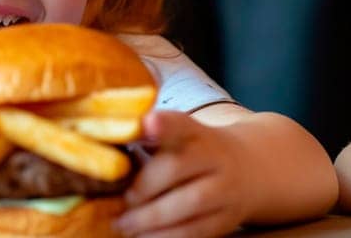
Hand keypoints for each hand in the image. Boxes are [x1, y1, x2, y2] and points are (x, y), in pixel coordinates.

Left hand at [116, 111, 248, 237]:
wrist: (251, 170)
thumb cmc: (197, 153)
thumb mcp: (182, 138)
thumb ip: (149, 139)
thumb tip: (99, 147)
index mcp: (197, 132)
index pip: (181, 123)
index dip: (165, 124)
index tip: (147, 123)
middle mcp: (216, 156)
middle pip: (178, 167)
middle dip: (144, 187)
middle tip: (119, 201)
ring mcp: (226, 188)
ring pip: (189, 203)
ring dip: (150, 218)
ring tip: (123, 224)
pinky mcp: (227, 217)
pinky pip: (196, 231)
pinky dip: (165, 236)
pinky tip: (144, 236)